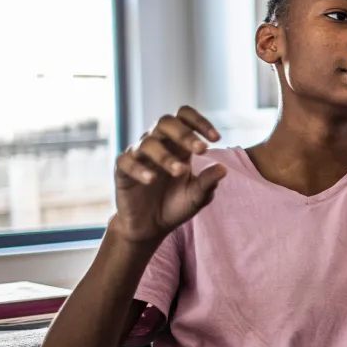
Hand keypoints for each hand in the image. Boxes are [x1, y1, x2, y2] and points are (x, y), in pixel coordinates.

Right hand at [110, 106, 226, 244]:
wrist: (151, 227)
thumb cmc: (175, 205)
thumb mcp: (197, 196)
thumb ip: (208, 182)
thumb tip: (223, 169)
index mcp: (178, 146)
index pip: (184, 118)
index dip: (200, 122)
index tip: (217, 138)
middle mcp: (158, 145)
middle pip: (165, 122)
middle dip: (185, 134)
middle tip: (202, 150)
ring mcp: (138, 156)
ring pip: (147, 142)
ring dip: (166, 156)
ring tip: (181, 171)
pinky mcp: (122, 171)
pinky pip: (126, 162)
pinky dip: (139, 169)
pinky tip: (152, 180)